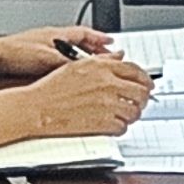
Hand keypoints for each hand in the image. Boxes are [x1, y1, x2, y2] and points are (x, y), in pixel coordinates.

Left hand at [0, 25, 115, 75]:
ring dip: (78, 57)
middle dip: (92, 49)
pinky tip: (64, 74)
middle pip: (78, 41)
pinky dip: (65, 64)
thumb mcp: (50, 60)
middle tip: (104, 56)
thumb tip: (91, 68)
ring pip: (66, 49)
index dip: (100, 38)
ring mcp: (40, 45)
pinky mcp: (32, 55)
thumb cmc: (15, 54)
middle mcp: (49, 37)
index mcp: (56, 34)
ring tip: (87, 67)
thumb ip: (72, 64)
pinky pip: (56, 57)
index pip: (85, 33)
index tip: (111, 43)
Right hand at [20, 58, 155, 137]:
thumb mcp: (77, 65)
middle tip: (137, 102)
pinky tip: (112, 124)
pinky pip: (123, 127)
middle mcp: (108, 84)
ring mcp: (107, 104)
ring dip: (132, 114)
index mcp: (102, 68)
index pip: (135, 71)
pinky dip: (120, 127)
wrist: (37, 107)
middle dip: (142, 98)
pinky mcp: (103, 123)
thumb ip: (103, 60)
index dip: (145, 79)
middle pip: (142, 92)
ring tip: (123, 114)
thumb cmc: (51, 88)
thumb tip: (120, 56)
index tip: (146, 84)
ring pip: (135, 111)